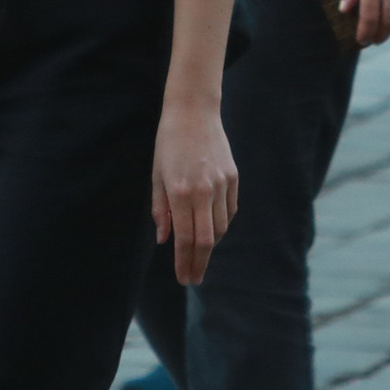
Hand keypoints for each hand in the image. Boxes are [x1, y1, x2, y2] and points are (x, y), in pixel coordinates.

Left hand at [152, 94, 238, 283]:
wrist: (194, 111)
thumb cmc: (168, 143)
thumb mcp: (157, 176)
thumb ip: (161, 210)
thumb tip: (165, 240)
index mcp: (181, 193)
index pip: (185, 239)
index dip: (184, 262)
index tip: (183, 278)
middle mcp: (204, 191)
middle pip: (207, 241)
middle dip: (199, 263)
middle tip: (194, 279)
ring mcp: (221, 184)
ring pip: (220, 227)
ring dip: (210, 244)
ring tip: (198, 252)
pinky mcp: (233, 177)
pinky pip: (229, 210)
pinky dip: (221, 224)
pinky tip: (212, 228)